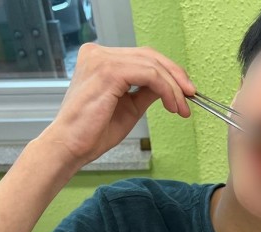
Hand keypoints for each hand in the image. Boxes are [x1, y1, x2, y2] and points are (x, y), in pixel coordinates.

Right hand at [41, 44, 195, 167]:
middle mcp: (99, 54)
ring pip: (152, 65)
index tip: (185, 93)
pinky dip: (166, 90)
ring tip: (182, 108)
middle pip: (150, 56)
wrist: (70, 147)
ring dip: (174, 88)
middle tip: (191, 97)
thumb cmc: (92, 133)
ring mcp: (102, 60)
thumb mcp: (128, 107)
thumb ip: (145, 92)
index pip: (143, 57)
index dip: (169, 73)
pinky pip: (149, 75)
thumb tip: (168, 87)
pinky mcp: (108, 71)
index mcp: (100, 59)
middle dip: (176, 77)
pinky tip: (172, 105)